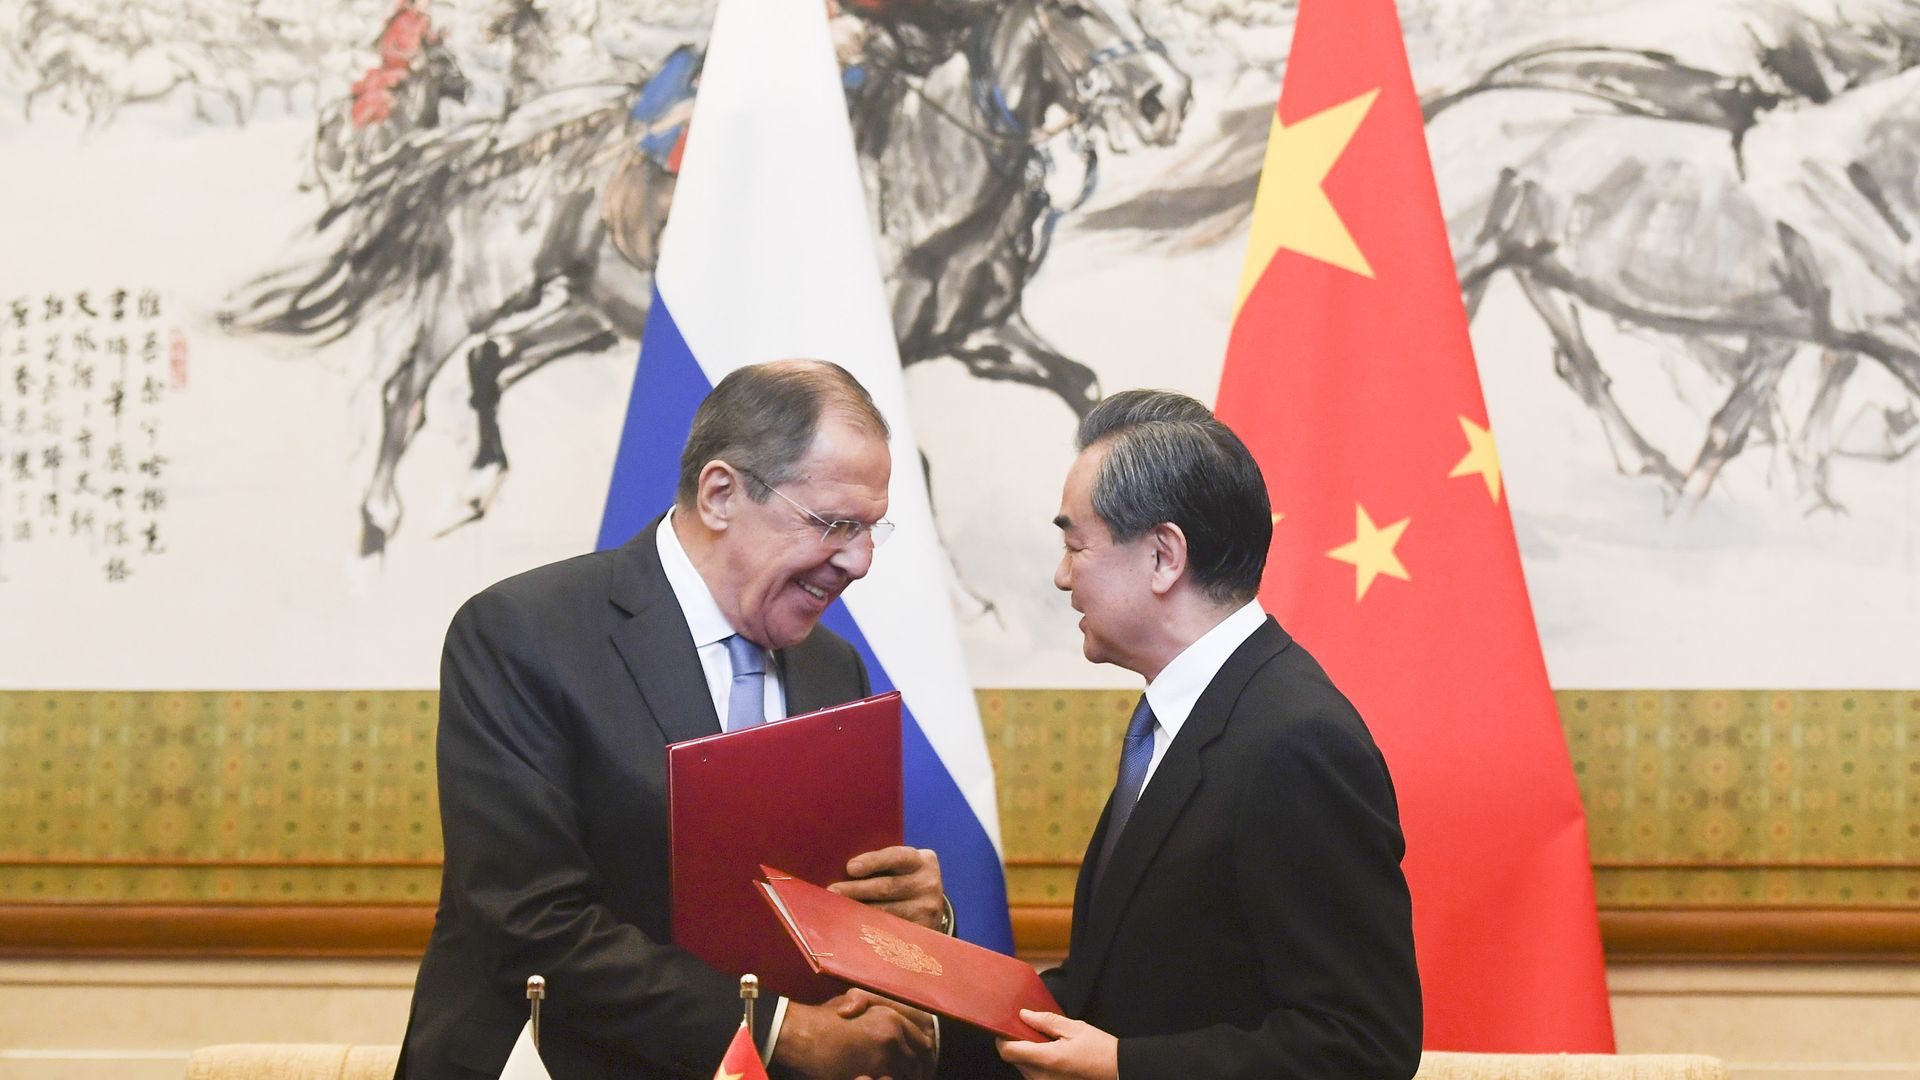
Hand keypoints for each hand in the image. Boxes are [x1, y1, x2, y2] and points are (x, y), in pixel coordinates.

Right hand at [774, 990, 934, 1079]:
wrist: (803, 1033)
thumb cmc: (821, 1022)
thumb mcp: (854, 1008)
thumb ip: (877, 1017)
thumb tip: (894, 1034)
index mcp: (892, 1017)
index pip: (923, 1042)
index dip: (924, 1059)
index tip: (921, 1068)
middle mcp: (894, 1031)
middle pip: (919, 1061)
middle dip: (916, 1073)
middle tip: (913, 1078)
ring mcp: (887, 1050)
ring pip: (907, 1074)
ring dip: (901, 1077)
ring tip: (888, 1077)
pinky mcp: (876, 1067)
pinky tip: (875, 1079)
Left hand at [829, 845, 945, 930]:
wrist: (931, 907)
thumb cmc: (904, 879)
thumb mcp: (901, 867)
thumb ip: (880, 865)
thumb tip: (843, 870)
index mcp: (922, 861)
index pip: (896, 857)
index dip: (872, 861)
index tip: (850, 867)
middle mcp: (928, 884)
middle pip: (887, 887)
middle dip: (856, 889)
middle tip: (832, 892)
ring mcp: (927, 909)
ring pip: (886, 911)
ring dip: (858, 911)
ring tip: (837, 910)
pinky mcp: (922, 930)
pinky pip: (890, 930)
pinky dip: (870, 928)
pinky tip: (854, 926)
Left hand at [996, 1010, 1117, 1079]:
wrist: (1117, 1070)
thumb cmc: (1099, 1049)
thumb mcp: (1073, 1028)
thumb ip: (1045, 1021)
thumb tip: (1024, 1015)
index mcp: (1047, 1059)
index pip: (1009, 1052)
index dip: (1003, 1038)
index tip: (1008, 1027)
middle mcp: (1042, 1077)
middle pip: (1014, 1059)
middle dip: (1018, 1043)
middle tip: (1031, 1029)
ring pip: (1022, 1067)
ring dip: (1027, 1054)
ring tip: (1046, 1042)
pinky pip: (1033, 1075)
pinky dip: (1036, 1063)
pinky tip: (1051, 1054)